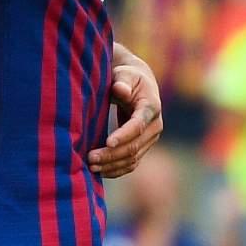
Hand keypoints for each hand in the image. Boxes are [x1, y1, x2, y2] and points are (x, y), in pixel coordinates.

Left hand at [88, 57, 162, 176]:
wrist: (138, 86)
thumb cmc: (127, 77)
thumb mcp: (124, 74)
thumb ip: (122, 80)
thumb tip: (120, 89)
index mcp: (152, 106)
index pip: (139, 125)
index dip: (124, 135)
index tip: (108, 142)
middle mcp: (155, 126)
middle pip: (134, 146)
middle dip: (112, 154)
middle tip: (90, 158)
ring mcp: (150, 139)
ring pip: (133, 158)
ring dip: (112, 165)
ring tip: (91, 166)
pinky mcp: (143, 147)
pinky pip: (132, 163)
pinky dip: (117, 169)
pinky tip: (100, 171)